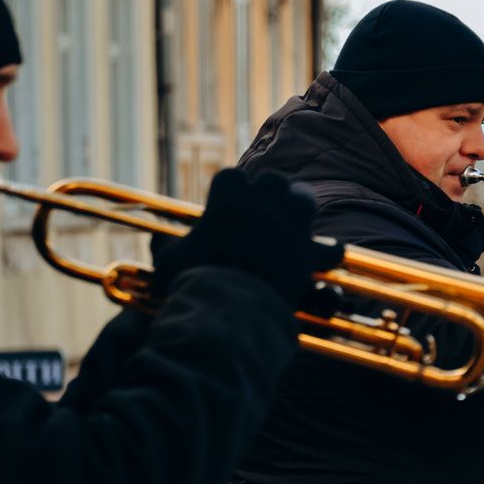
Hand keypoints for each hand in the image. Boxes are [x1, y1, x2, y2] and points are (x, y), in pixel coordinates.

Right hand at [151, 168, 341, 305]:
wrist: (228, 304)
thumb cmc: (194, 280)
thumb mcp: (171, 262)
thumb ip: (166, 248)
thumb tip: (154, 240)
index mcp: (227, 200)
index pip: (231, 178)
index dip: (230, 190)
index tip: (228, 205)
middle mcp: (261, 203)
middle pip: (273, 181)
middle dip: (271, 192)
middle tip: (266, 210)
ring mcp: (288, 224)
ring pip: (303, 199)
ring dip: (300, 208)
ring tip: (295, 223)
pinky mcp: (307, 251)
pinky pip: (329, 246)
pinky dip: (329, 252)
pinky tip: (326, 256)